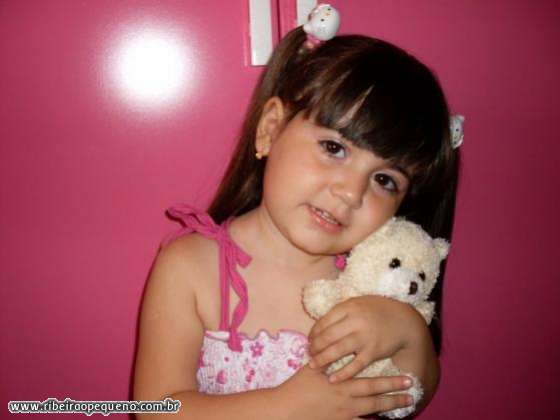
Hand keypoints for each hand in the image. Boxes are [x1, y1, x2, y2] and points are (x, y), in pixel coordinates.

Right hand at [277, 364, 413, 419]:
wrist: (287, 410)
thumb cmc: (298, 387)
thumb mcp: (313, 369)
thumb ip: (328, 359)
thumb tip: (339, 345)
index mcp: (342, 383)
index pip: (371, 382)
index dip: (390, 381)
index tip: (407, 378)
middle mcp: (346, 399)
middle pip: (376, 397)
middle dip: (395, 394)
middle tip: (412, 392)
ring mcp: (344, 414)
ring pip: (371, 412)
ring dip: (389, 408)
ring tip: (405, 405)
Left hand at [308, 296, 424, 382]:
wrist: (404, 321)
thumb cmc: (377, 311)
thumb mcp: (358, 304)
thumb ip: (340, 313)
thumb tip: (318, 326)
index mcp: (349, 307)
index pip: (323, 322)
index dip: (313, 334)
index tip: (309, 341)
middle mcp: (355, 321)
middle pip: (327, 337)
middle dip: (315, 348)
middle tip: (309, 355)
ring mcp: (365, 337)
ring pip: (337, 350)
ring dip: (323, 360)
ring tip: (314, 366)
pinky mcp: (374, 351)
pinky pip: (355, 365)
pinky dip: (342, 373)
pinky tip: (333, 378)